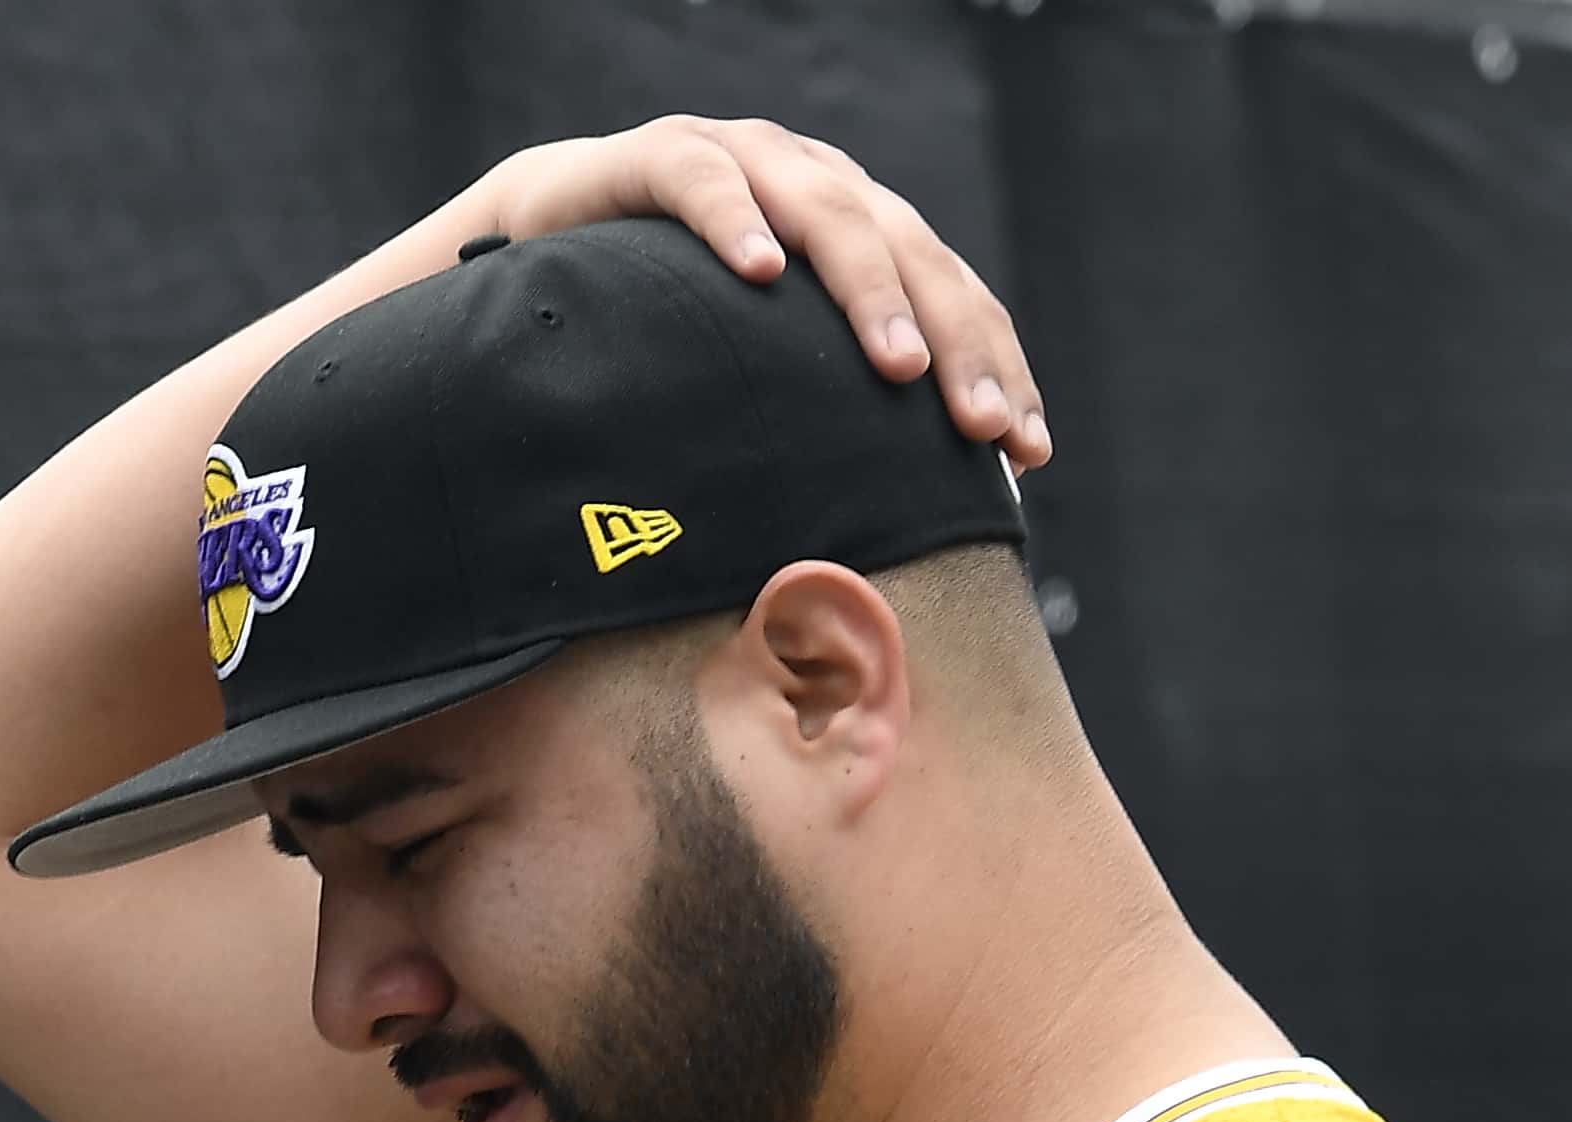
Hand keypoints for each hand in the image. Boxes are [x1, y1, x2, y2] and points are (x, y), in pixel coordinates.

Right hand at [463, 118, 1050, 468]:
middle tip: (980, 424)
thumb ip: (819, 396)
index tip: (1024, 451)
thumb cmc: (661, 307)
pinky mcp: (661, 154)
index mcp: (860, 227)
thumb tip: (891, 516)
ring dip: (869, 288)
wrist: (547, 226)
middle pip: (911, 252)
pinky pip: (705, 182)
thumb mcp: (757, 357)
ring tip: (897, 360)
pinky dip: (735, 220)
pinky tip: (761, 270)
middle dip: (956, 340)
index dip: (994, 364)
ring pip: (829, 213)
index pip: (950, 292)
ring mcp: (745, 158)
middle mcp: (818, 181)